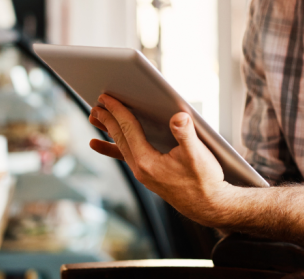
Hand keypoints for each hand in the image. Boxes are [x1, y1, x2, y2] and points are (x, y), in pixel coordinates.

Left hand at [88, 94, 236, 226]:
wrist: (208, 206)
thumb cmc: (205, 181)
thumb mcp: (198, 155)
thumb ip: (186, 134)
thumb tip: (178, 116)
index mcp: (148, 162)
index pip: (128, 130)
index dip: (118, 111)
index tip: (107, 97)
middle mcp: (140, 169)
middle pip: (119, 137)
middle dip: (108, 118)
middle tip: (97, 102)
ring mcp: (143, 173)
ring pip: (120, 146)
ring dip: (107, 130)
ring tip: (94, 118)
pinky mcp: (148, 175)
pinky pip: (125, 156)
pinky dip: (111, 147)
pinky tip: (100, 144)